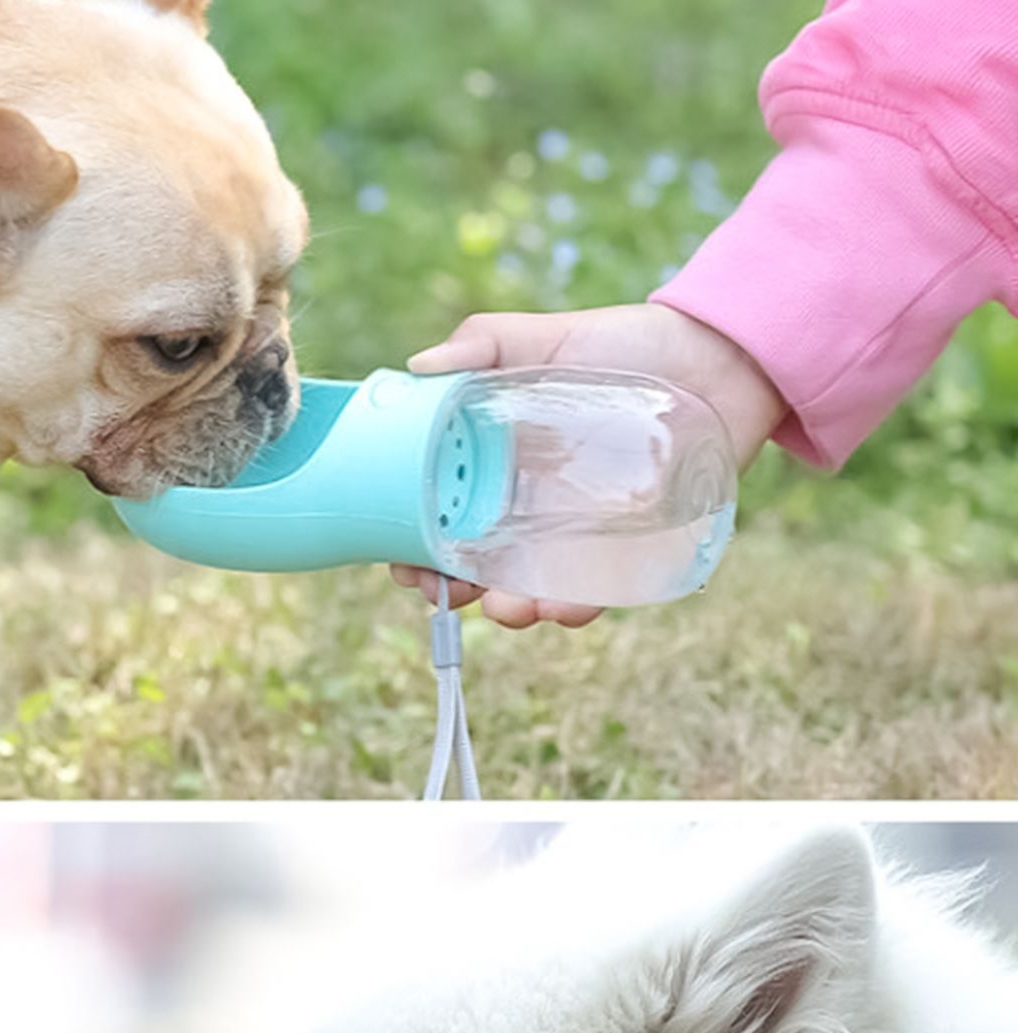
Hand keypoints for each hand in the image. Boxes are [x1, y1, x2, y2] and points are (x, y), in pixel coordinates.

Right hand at [392, 302, 787, 627]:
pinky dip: (570, 608)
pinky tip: (560, 607)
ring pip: (522, 589)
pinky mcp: (621, 552)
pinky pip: (589, 592)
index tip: (398, 559)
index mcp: (491, 464)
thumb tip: (419, 365)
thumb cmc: (629, 344)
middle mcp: (522, 507)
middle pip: (467, 565)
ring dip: (505, 609)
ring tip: (505, 608)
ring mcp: (570, 534)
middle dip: (446, 591)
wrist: (720, 361)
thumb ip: (483, 344)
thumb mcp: (547, 337)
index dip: (408, 544)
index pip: (434, 516)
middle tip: (440, 593)